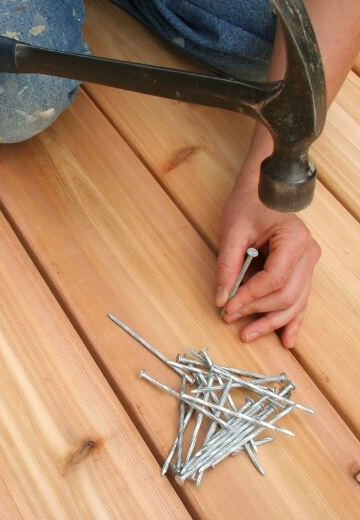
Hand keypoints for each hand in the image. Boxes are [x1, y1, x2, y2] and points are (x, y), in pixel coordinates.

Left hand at [215, 172, 320, 348]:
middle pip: (287, 295)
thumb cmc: (249, 204)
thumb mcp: (232, 231)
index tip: (228, 307)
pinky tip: (286, 339)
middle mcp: (308, 253)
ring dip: (272, 322)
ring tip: (249, 334)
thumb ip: (227, 265)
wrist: (264, 191)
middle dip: (259, 312)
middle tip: (231, 319)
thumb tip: (222, 298)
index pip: (274, 279)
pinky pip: (300, 299)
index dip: (251, 297)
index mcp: (294, 239)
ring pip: (295, 302)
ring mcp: (308, 263)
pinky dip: (292, 320)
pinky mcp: (302, 270)